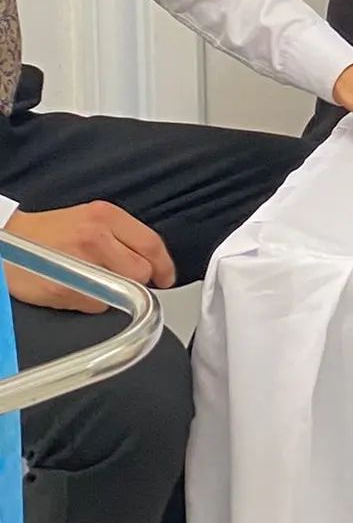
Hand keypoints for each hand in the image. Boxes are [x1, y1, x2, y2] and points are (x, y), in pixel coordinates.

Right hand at [4, 204, 175, 311]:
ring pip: (121, 291)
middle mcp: (96, 236)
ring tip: (95, 283)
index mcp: (107, 216)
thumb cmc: (52, 231)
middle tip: (126, 282)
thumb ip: (121, 236)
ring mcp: (80, 263)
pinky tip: (78, 290)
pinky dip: (93, 304)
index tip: (167, 278)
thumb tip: (150, 263)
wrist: (9, 240)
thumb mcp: (92, 219)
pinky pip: (96, 306)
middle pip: (141, 271)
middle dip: (138, 281)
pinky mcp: (64, 288)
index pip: (151, 243)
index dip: (164, 265)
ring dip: (114, 294)